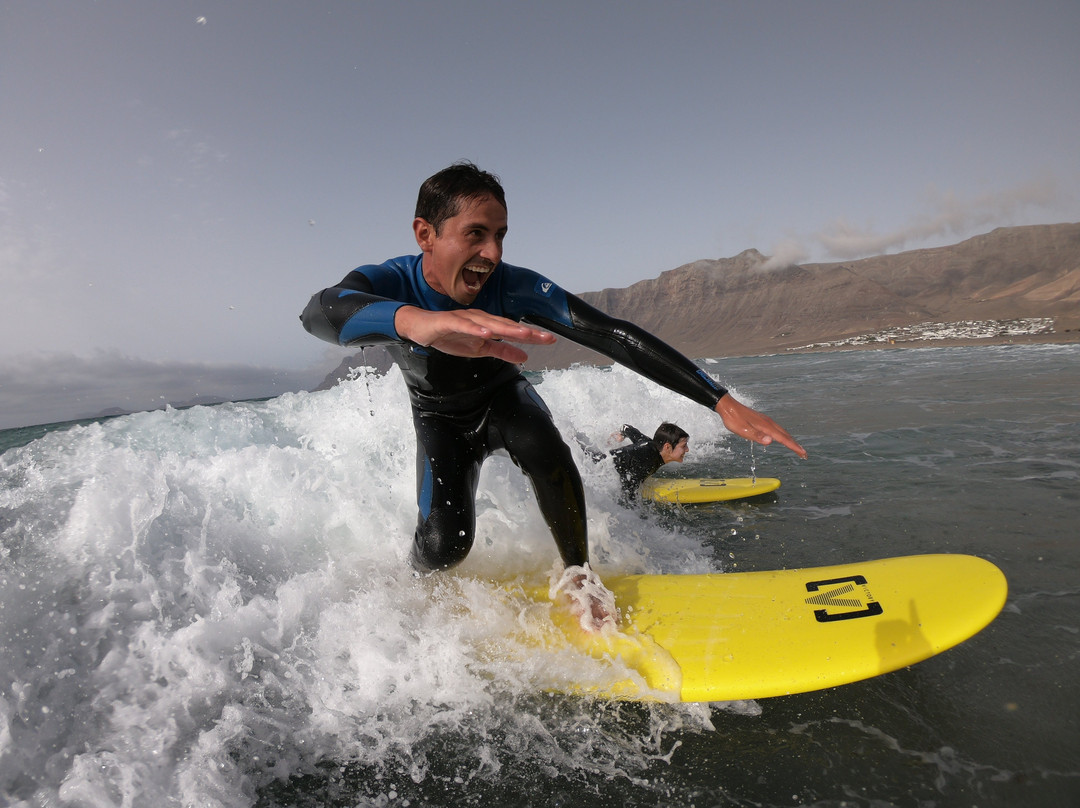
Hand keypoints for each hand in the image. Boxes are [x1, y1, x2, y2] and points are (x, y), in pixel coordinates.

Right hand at [394, 306, 555, 362]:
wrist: (420, 327)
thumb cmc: (449, 335)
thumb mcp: (480, 349)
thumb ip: (502, 351)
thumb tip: (524, 357)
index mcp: (488, 325)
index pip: (513, 330)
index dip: (532, 335)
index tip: (550, 340)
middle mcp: (479, 319)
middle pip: (506, 325)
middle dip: (525, 331)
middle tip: (543, 336)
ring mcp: (464, 319)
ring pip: (488, 323)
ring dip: (505, 328)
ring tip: (522, 333)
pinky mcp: (448, 322)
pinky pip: (463, 325)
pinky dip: (474, 328)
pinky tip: (485, 332)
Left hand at [715, 394, 807, 457]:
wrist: (728, 406)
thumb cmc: (733, 419)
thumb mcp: (743, 430)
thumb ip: (757, 436)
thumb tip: (770, 441)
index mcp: (765, 426)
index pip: (783, 438)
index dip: (793, 446)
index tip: (802, 453)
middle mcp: (768, 422)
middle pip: (785, 435)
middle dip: (795, 444)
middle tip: (803, 454)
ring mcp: (766, 420)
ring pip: (781, 431)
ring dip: (789, 440)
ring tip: (795, 447)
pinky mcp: (762, 420)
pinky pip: (776, 428)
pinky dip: (782, 435)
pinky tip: (780, 437)